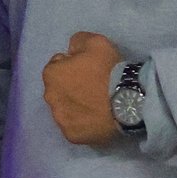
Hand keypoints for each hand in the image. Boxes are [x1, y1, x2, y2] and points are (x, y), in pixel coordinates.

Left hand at [42, 31, 122, 146]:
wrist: (126, 101)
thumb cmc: (108, 69)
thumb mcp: (95, 41)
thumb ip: (78, 41)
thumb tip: (71, 49)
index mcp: (51, 74)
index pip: (57, 66)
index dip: (73, 65)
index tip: (88, 69)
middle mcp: (50, 97)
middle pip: (59, 88)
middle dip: (70, 86)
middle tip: (92, 87)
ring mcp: (60, 119)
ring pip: (64, 108)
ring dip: (75, 105)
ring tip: (95, 104)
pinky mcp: (71, 135)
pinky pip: (74, 126)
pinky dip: (82, 122)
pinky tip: (95, 118)